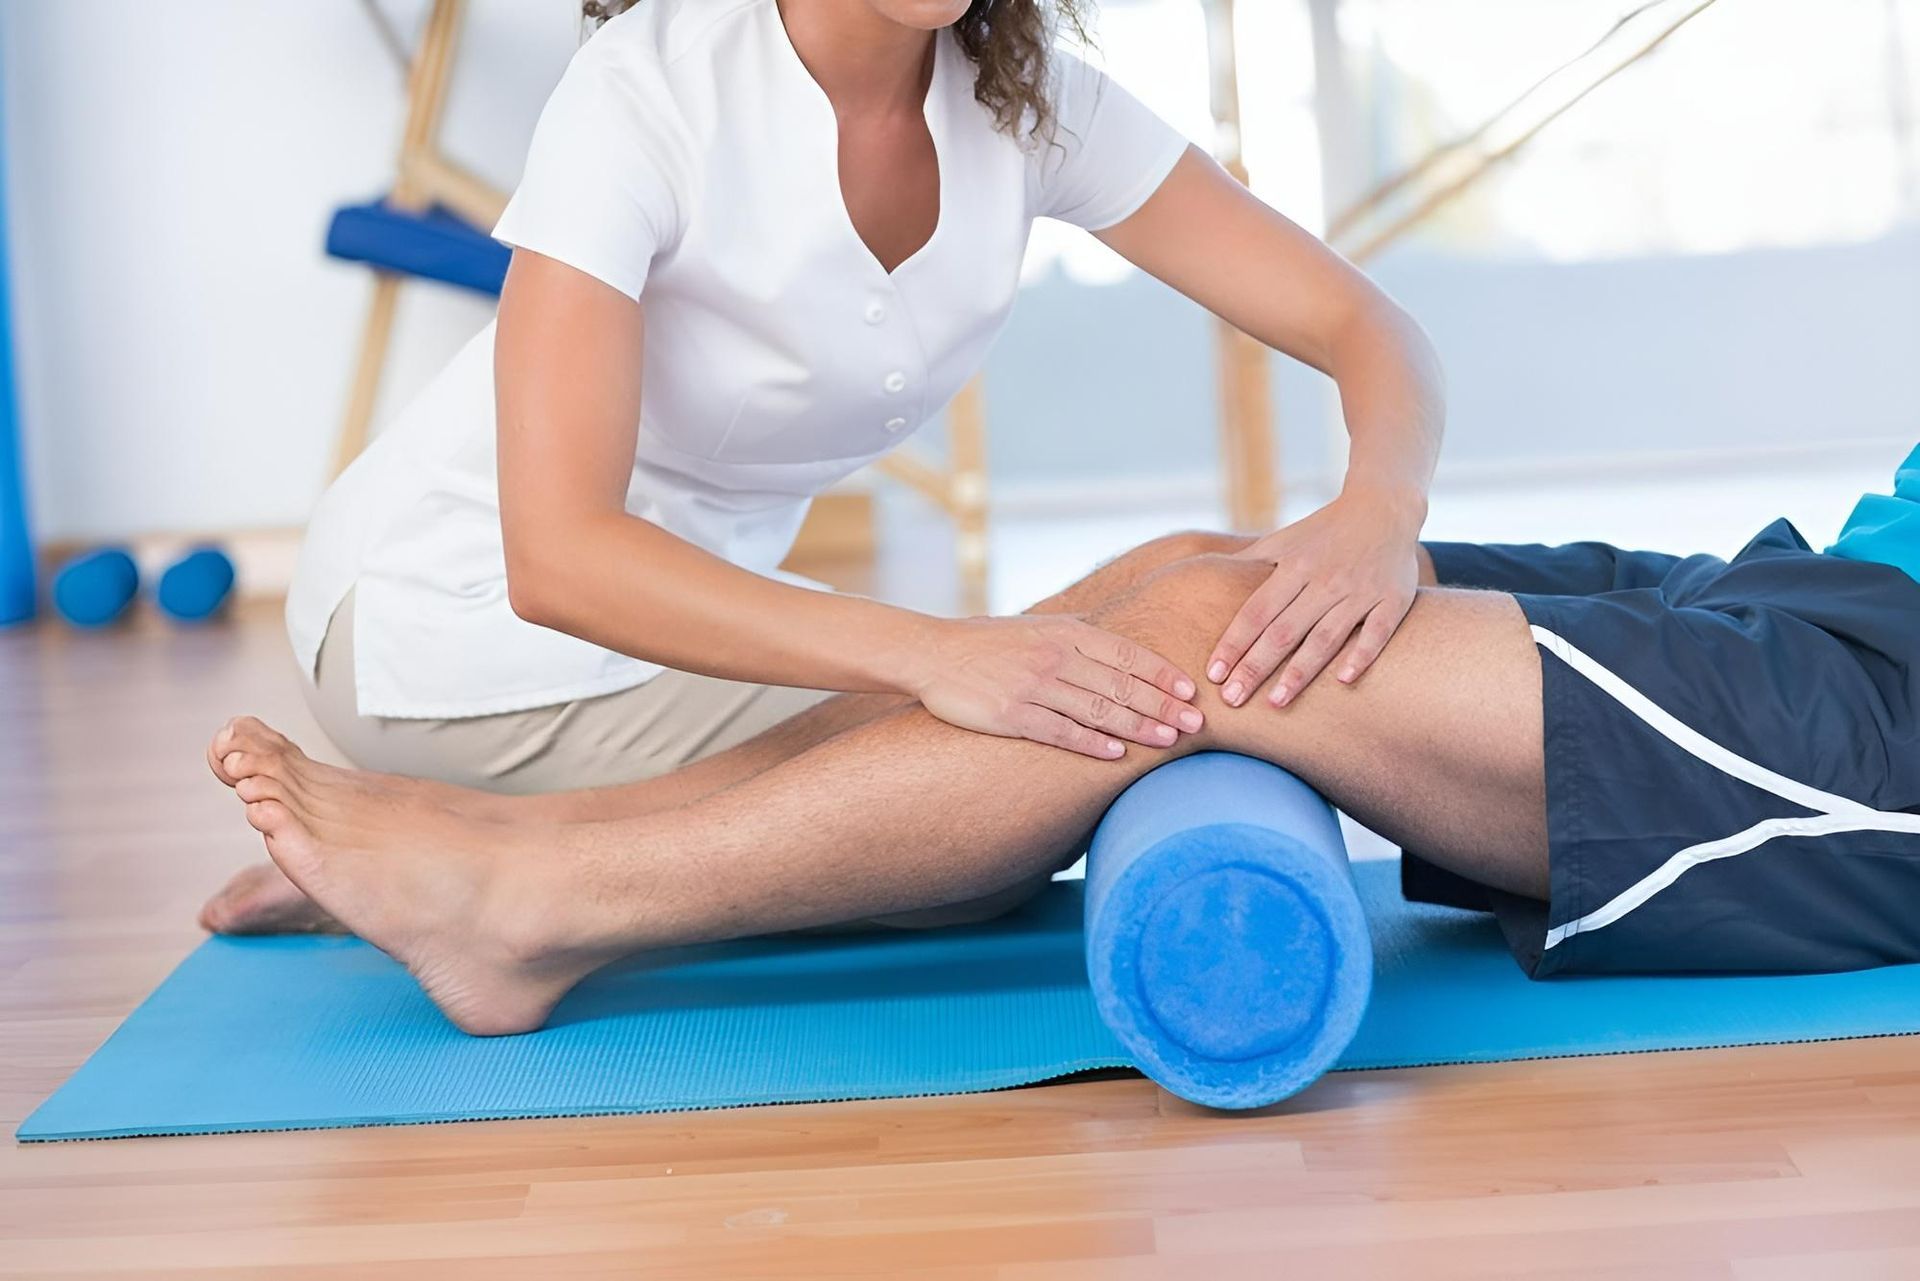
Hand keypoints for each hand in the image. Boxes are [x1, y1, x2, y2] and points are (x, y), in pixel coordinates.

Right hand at [911, 615, 1203, 758]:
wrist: (933, 653)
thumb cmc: (988, 643)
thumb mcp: (1037, 627)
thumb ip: (1076, 638)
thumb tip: (1121, 653)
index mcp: (1064, 632)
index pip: (1126, 653)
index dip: (1162, 673)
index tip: (1190, 691)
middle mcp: (1054, 656)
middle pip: (1121, 684)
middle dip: (1163, 705)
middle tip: (1196, 724)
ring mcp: (1033, 686)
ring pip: (1098, 709)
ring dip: (1138, 727)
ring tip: (1169, 742)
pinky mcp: (1011, 715)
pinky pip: (1060, 732)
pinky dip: (1092, 744)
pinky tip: (1117, 755)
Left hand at [1208, 490, 1423, 707]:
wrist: (1384, 507)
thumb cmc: (1325, 531)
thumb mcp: (1284, 540)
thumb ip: (1249, 562)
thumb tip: (1204, 575)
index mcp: (1294, 566)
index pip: (1256, 612)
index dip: (1233, 643)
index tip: (1214, 674)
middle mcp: (1325, 580)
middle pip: (1284, 631)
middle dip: (1255, 667)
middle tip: (1231, 700)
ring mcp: (1360, 591)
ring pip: (1326, 637)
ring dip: (1300, 672)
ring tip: (1275, 703)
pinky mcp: (1393, 599)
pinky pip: (1377, 632)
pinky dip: (1361, 656)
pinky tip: (1342, 681)